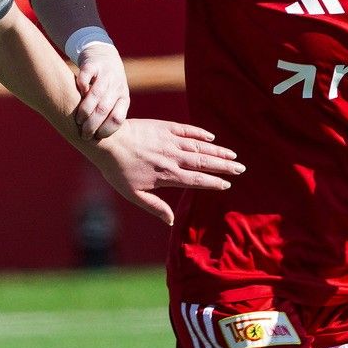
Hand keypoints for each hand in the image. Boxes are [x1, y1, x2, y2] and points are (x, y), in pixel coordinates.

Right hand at [70, 42, 129, 139]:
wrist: (103, 54)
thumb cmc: (106, 85)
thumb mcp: (112, 100)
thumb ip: (106, 116)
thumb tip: (97, 144)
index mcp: (123, 98)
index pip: (118, 118)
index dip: (106, 130)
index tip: (96, 137)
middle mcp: (117, 86)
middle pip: (104, 109)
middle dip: (92, 125)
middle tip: (83, 134)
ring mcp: (106, 74)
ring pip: (96, 95)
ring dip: (85, 110)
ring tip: (77, 120)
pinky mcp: (93, 64)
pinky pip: (86, 76)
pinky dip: (80, 87)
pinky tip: (75, 96)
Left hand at [88, 119, 242, 224]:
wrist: (107, 140)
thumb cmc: (117, 170)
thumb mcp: (133, 194)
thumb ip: (154, 207)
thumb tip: (170, 221)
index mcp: (168, 175)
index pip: (197, 180)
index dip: (214, 182)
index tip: (227, 185)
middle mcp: (173, 158)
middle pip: (204, 162)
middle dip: (224, 166)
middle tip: (241, 168)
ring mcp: (170, 141)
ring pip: (200, 146)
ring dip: (218, 151)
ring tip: (232, 155)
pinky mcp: (165, 127)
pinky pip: (187, 130)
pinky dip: (200, 133)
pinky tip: (211, 137)